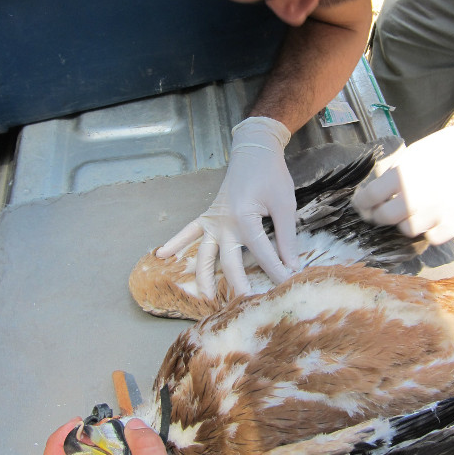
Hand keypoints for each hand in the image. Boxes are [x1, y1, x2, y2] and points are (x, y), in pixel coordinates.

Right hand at [157, 117, 298, 296]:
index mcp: (244, 218)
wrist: (255, 150)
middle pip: (230, 261)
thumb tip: (292, 266)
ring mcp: (213, 219)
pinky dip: (175, 241)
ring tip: (207, 297)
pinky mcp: (209, 215)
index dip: (277, 270)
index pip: (262, 253)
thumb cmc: (271, 175)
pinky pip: (189, 231)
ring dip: (204, 275)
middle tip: (249, 304)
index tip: (289, 284)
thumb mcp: (284, 205)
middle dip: (240, 284)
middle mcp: (224, 222)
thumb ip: (286, 238)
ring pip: (205, 253)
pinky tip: (161, 254)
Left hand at [352, 100, 453, 244]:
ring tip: (410, 213)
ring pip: (407, 230)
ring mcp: (436, 214)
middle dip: (377, 215)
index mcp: (403, 175)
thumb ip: (395, 174)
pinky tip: (432, 219)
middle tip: (378, 213)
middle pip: (384, 218)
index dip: (361, 203)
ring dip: (404, 222)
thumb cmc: (451, 147)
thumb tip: (378, 191)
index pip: (369, 198)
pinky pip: (431, 238)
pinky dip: (428, 231)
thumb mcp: (415, 153)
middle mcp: (416, 198)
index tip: (361, 204)